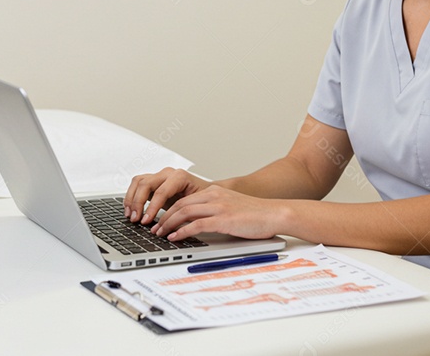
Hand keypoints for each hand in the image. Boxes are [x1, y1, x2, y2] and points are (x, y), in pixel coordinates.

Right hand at [124, 167, 210, 224]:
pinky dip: (131, 197)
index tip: (146, 221)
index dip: (151, 207)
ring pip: (138, 182)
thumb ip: (184, 214)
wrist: (205, 192)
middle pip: (146, 184)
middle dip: (138, 203)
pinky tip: (130, 210)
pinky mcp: (153, 182)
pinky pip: (137, 185)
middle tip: (136, 219)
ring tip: (130, 215)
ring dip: (131, 199)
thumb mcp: (196, 206)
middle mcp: (168, 174)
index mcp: (180, 177)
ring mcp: (159, 176)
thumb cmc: (202, 198)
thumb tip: (173, 228)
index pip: (161, 191)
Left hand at [150, 185, 285, 240]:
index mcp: (214, 191)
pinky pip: (196, 224)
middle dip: (164, 217)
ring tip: (160, 234)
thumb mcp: (231, 208)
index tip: (160, 221)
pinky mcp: (223, 219)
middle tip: (155, 229)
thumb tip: (197, 225)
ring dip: (168, 224)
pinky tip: (175, 238)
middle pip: (180, 204)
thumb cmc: (256, 215)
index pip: (184, 199)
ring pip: (184, 212)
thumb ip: (215, 212)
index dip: (168, 210)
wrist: (275, 213)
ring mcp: (218, 206)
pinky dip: (182, 231)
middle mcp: (214, 196)